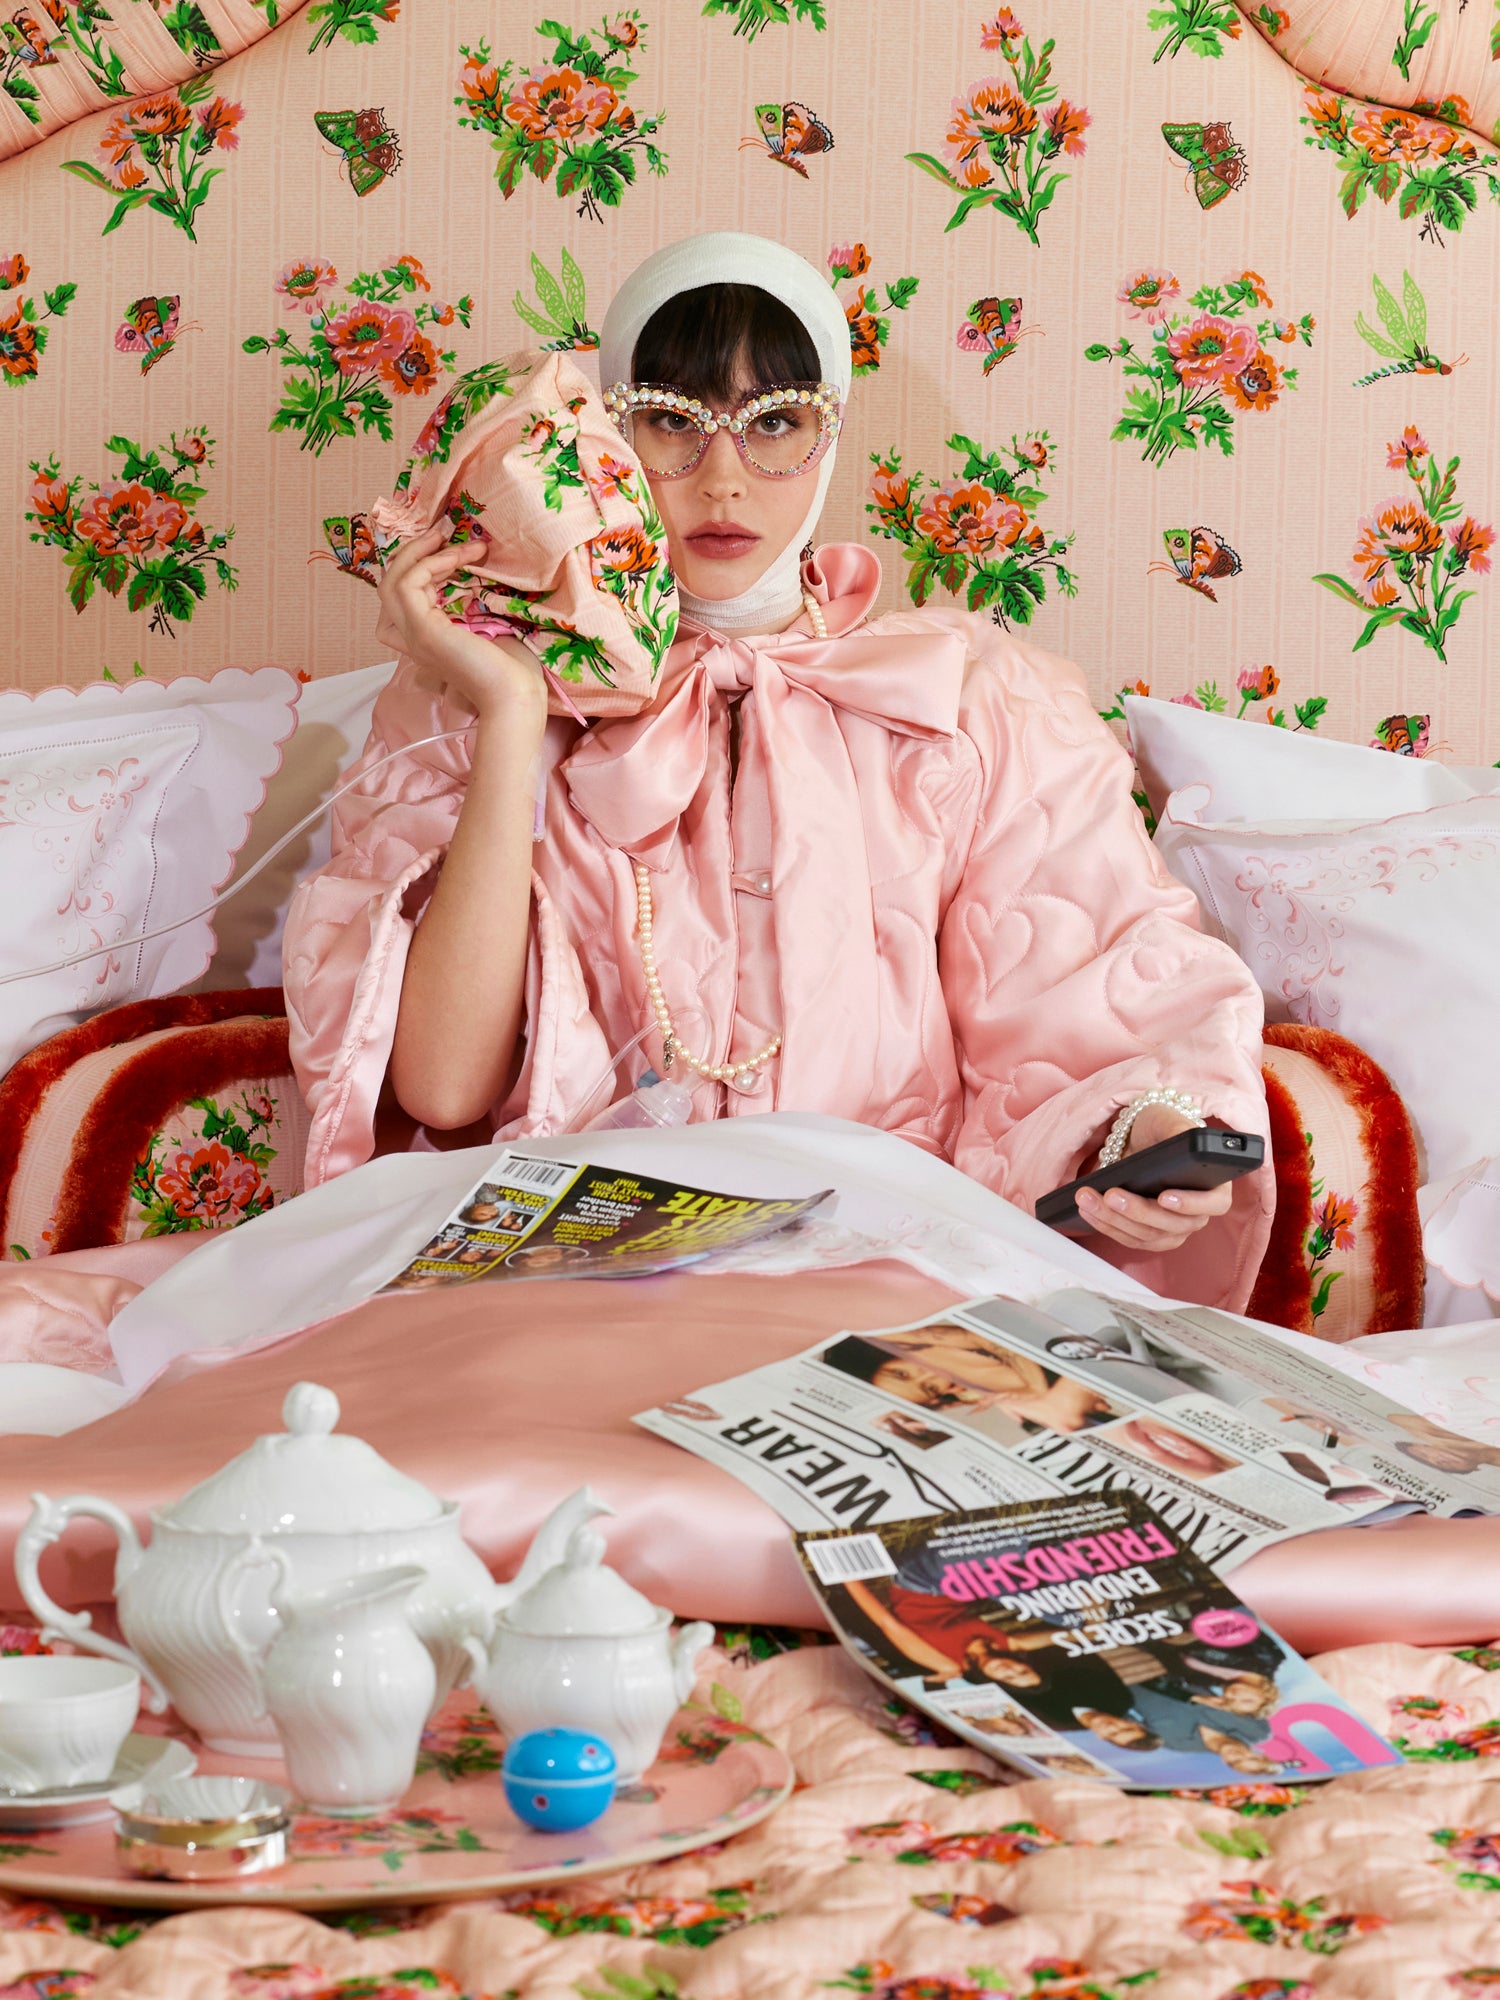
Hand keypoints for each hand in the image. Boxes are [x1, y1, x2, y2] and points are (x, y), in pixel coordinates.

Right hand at [375, 523, 545, 726]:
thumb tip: (478, 569)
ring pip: (390, 584)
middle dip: (411, 556)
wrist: (517, 693)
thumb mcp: (487, 626)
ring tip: (446, 536)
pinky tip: (458, 557)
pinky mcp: (423, 631)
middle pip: (388, 589)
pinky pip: (407, 584)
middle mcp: (414, 640)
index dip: (415, 572)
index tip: (448, 554)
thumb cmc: (512, 668)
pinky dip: (429, 563)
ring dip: (419, 554)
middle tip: (439, 535)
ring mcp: (414, 637)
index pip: (399, 603)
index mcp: (427, 641)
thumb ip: (472, 603)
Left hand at [1075, 1104, 1232, 1253]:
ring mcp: (1174, 1230)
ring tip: (1088, 1198)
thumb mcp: (1170, 1122)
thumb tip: (1181, 1140)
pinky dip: (1106, 1225)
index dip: (1191, 1204)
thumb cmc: (1161, 1131)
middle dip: (1136, 1211)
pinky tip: (1087, 1210)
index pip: (1214, 1204)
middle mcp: (1198, 1214)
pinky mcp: (1150, 1237)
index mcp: (1215, 1186)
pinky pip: (1129, 1238)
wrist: (1142, 1141)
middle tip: (1110, 1194)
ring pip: (1146, 1235)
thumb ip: (1179, 1130)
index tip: (1164, 1196)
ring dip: (1113, 1219)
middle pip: (1171, 1224)